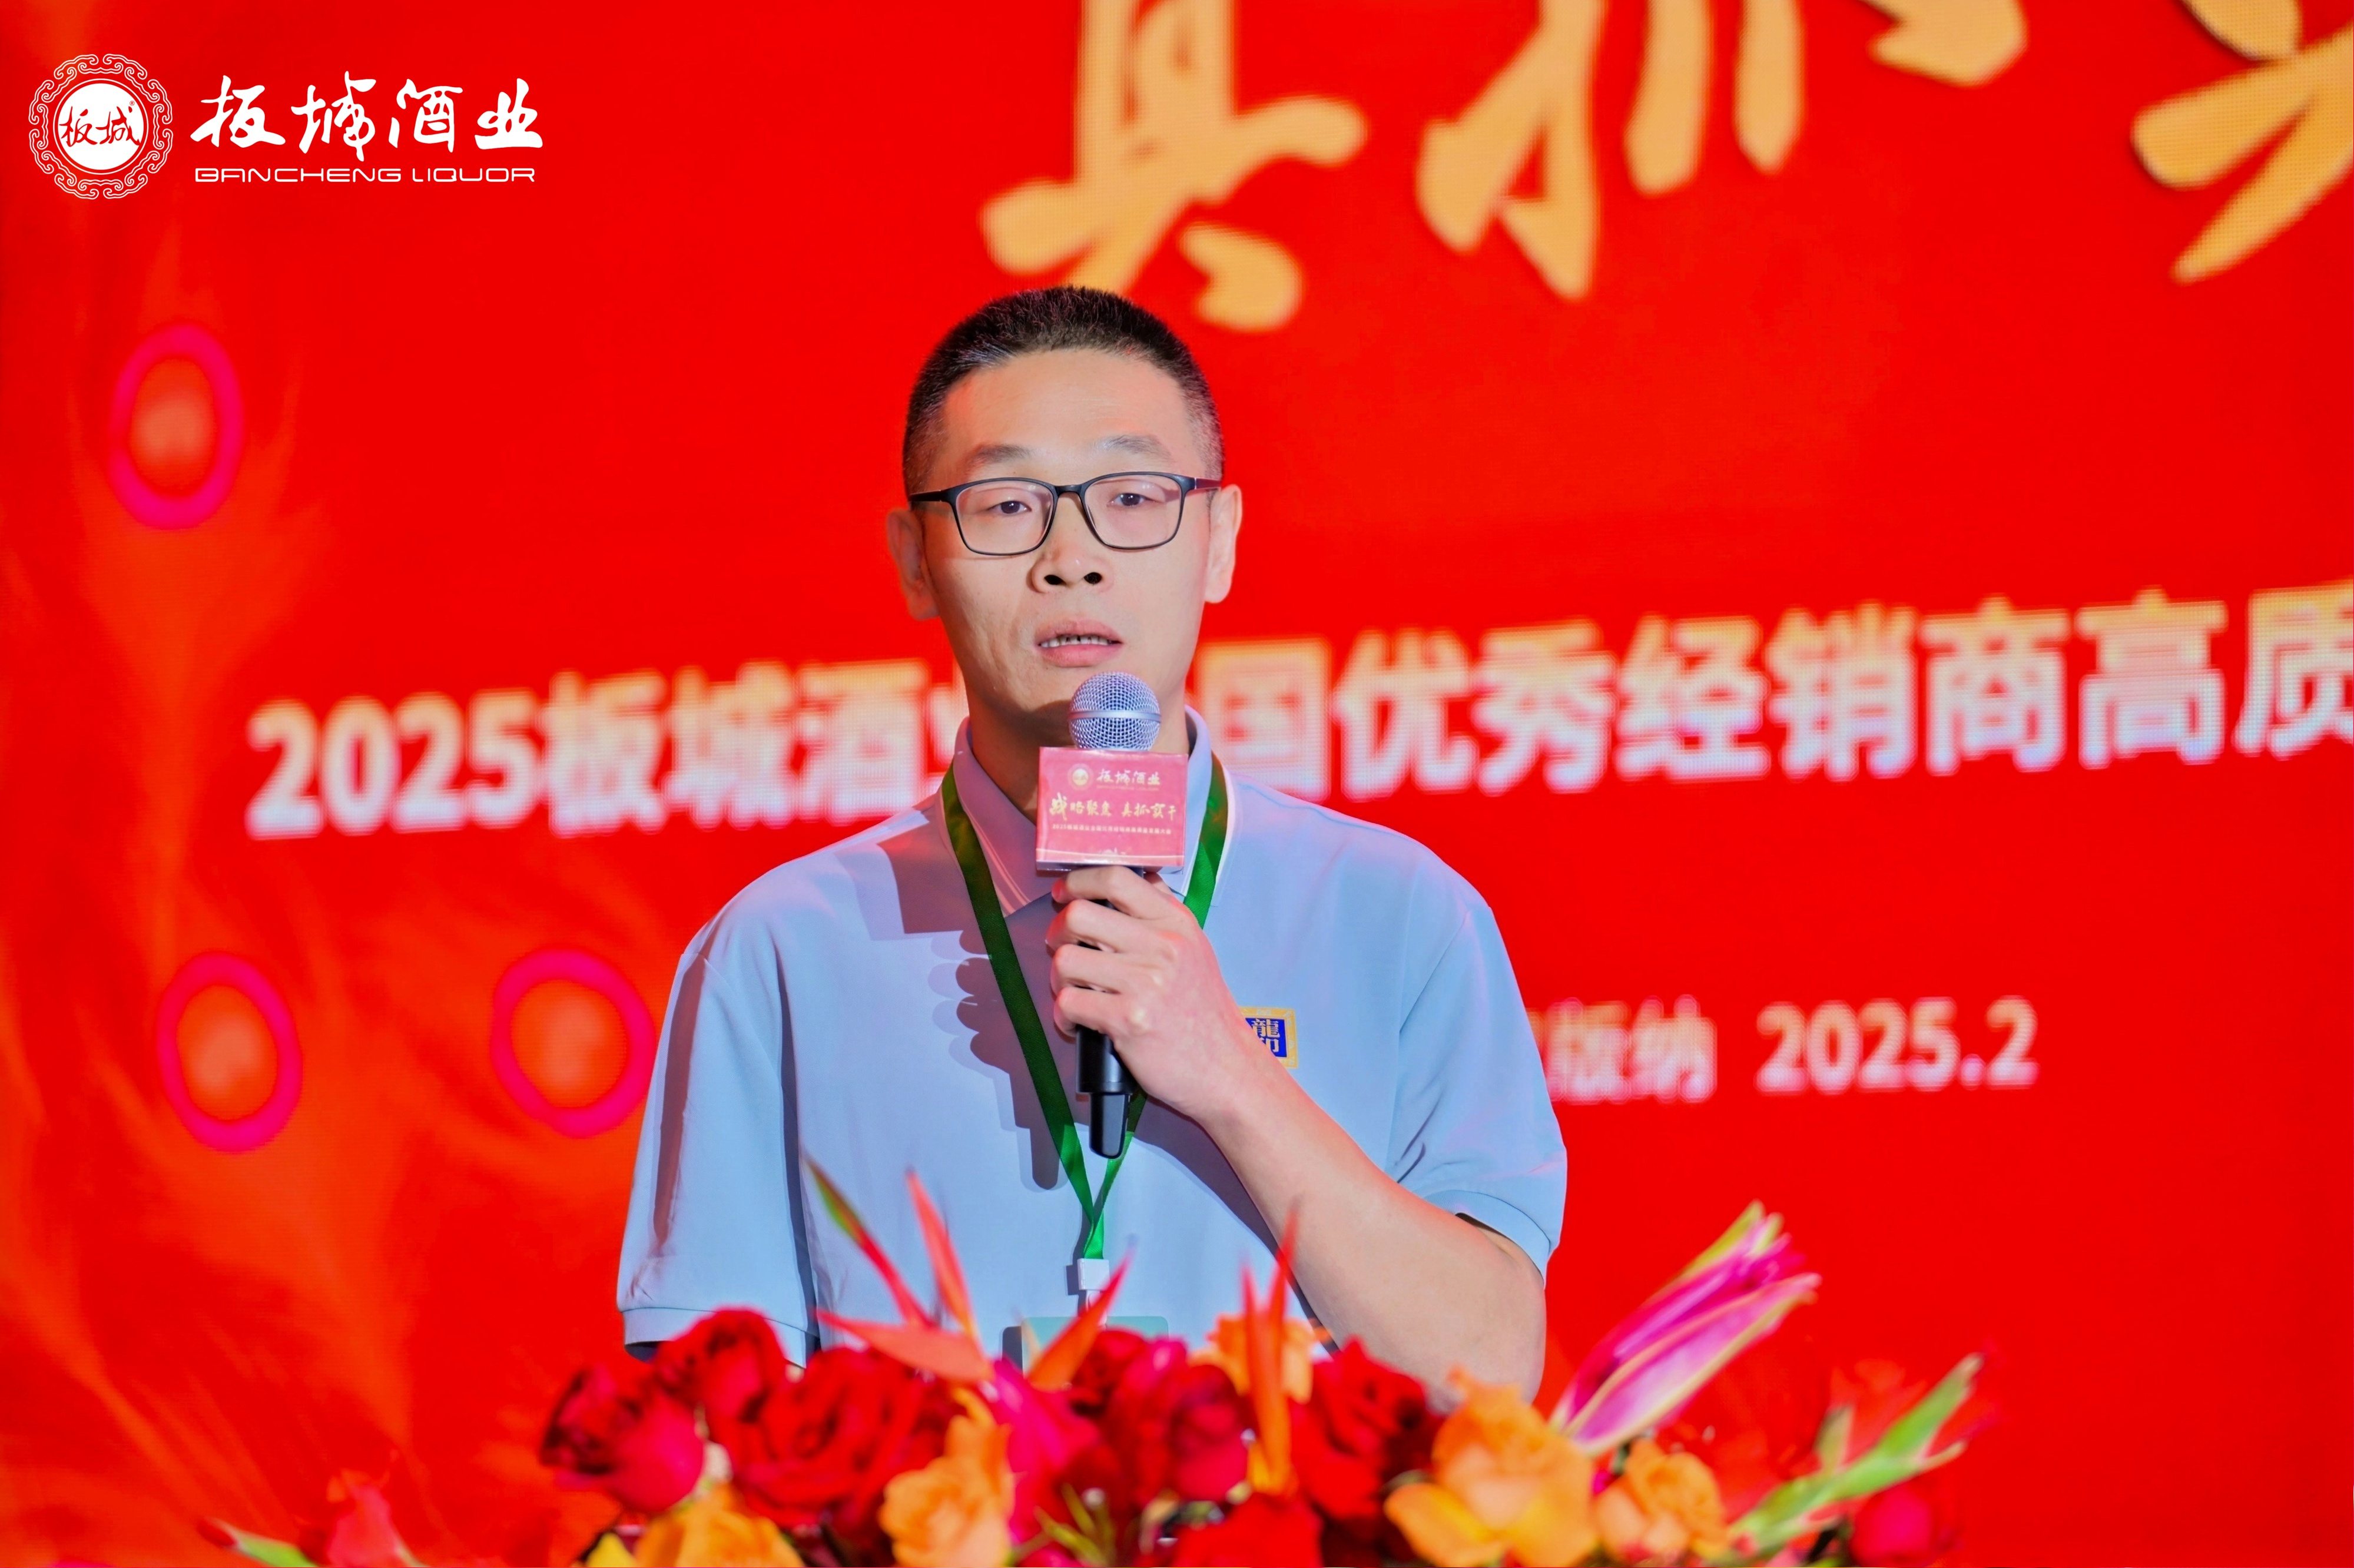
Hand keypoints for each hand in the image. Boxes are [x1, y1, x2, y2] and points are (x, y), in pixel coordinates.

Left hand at [1044, 865, 1277, 1128]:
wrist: (1225, 1068)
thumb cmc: (1205, 1013)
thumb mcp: (1196, 949)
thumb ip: (1167, 913)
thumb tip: (1143, 878)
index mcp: (1175, 923)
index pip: (1116, 879)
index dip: (1078, 881)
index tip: (1064, 894)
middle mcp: (1162, 946)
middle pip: (1078, 916)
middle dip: (1058, 934)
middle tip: (1064, 951)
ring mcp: (1145, 983)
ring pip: (1066, 960)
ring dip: (1059, 979)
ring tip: (1075, 993)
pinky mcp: (1128, 1020)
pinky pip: (1069, 1003)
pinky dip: (1064, 1016)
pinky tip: (1079, 1023)